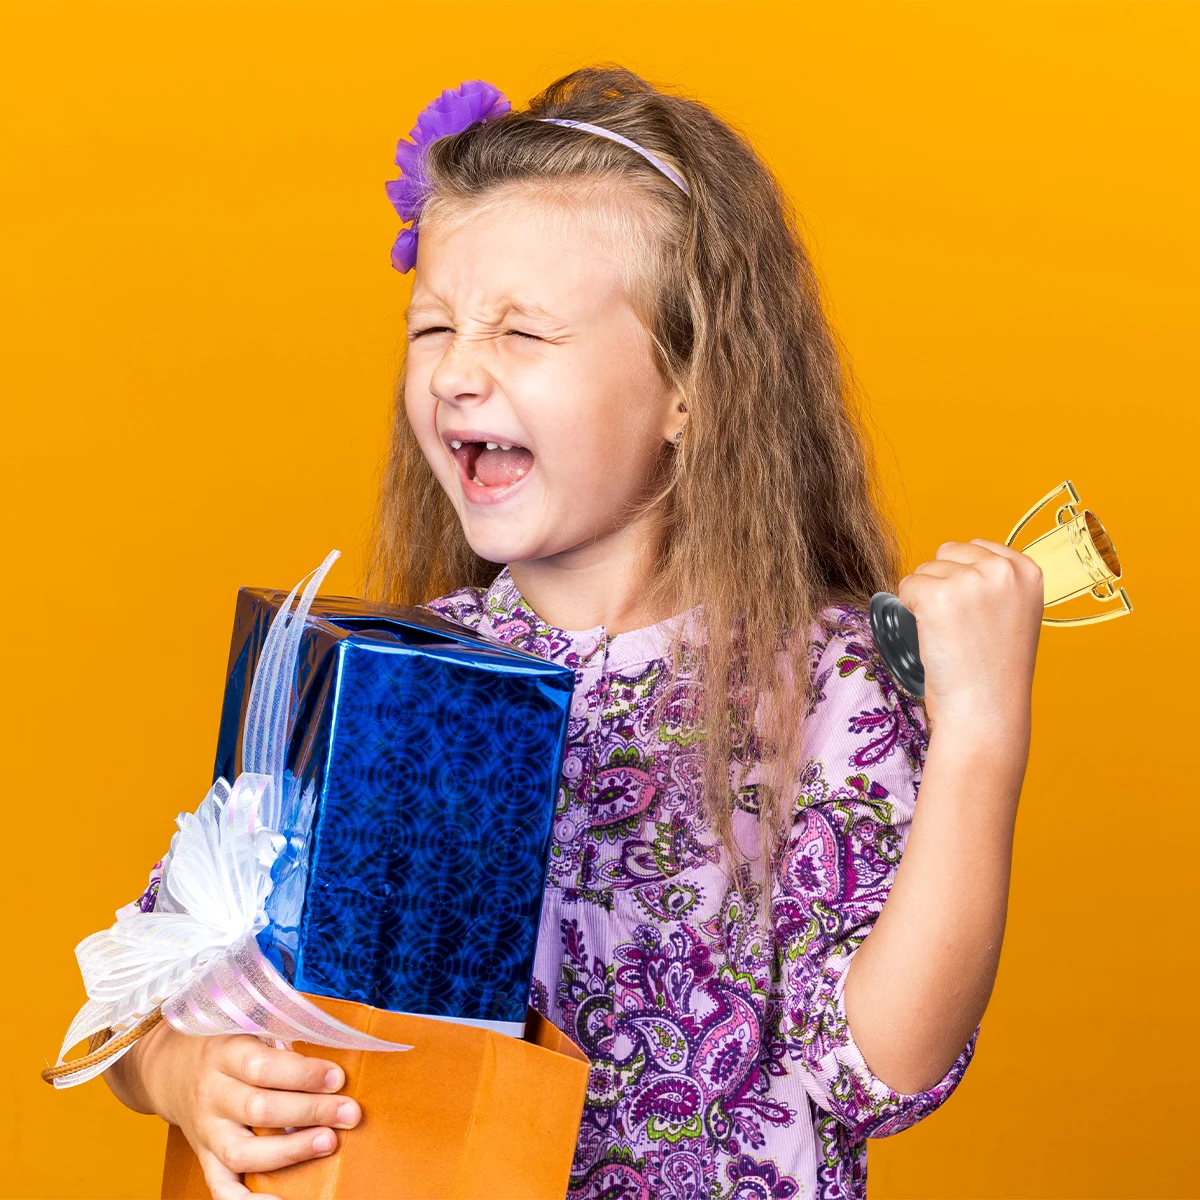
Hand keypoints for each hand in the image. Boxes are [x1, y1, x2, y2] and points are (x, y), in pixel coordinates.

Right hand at [124, 1019, 359, 1199]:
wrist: (170, 1068)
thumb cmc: (226, 1043)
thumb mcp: (246, 1025)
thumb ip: (282, 1035)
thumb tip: (338, 1045)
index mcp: (224, 1054)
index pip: (262, 1067)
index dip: (302, 1074)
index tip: (338, 1078)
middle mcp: (211, 1094)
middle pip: (259, 1110)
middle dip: (310, 1112)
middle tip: (349, 1113)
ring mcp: (205, 1131)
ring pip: (242, 1152)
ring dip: (290, 1151)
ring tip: (329, 1143)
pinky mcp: (204, 1157)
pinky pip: (221, 1187)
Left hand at [896, 538, 1042, 734]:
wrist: (986, 710)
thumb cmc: (995, 671)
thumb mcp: (1015, 615)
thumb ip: (998, 586)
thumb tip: (961, 565)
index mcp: (1027, 570)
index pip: (976, 547)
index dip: (963, 578)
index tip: (973, 614)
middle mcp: (1002, 569)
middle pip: (947, 553)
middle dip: (942, 583)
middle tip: (958, 628)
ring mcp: (969, 581)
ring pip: (924, 571)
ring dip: (925, 599)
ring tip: (949, 637)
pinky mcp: (937, 596)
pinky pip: (905, 587)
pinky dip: (908, 610)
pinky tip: (932, 636)